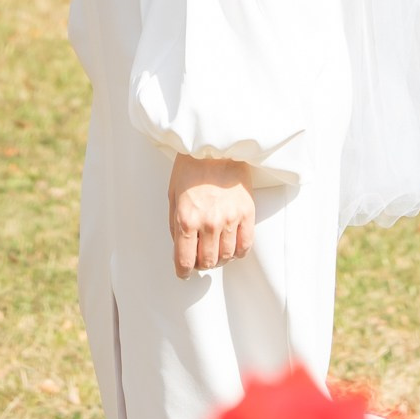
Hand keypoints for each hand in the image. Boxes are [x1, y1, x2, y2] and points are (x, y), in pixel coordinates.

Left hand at [169, 153, 256, 274]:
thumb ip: (175, 224)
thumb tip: (180, 247)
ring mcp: (229, 219)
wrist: (215, 145)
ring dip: (220, 259)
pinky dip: (238, 252)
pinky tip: (232, 247)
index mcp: (186, 219)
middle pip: (207, 262)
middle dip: (201, 264)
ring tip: (215, 250)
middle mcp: (208, 223)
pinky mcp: (246, 213)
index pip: (185, 261)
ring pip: (226, 256)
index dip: (183, 272)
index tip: (184, 273)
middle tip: (200, 259)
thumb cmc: (191, 166)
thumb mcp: (172, 195)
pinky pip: (245, 245)